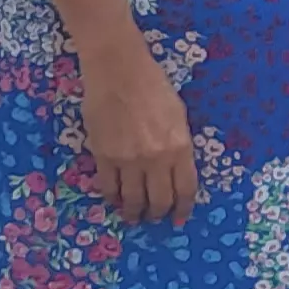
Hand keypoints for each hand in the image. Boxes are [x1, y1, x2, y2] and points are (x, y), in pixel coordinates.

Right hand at [77, 42, 197, 224]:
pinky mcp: (104, 156)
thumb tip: (175, 169)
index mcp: (180, 147)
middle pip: (159, 200)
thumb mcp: (178, 115)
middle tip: (155, 218)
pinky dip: (113, 198)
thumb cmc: (153, 85)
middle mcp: (156, 159)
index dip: (183, 208)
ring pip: (133, 199)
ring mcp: (128, 159)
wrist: (118, 70)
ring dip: (134, 212)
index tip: (180, 218)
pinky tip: (115, 200)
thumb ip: (178, 145)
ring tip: (133, 216)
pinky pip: (108, 187)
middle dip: (158, 213)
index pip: (185, 189)